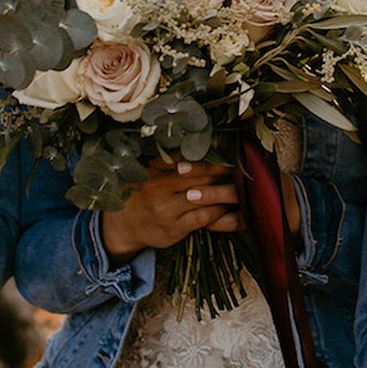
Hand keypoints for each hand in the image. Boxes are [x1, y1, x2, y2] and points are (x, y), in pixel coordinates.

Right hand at [99, 157, 240, 258]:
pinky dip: (217, 211)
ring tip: (239, 187)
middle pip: (199, 173)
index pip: (186, 156)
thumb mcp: (149, 170)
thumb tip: (203, 139)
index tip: (231, 149)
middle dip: (223, 170)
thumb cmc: (144, 192)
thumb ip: (171, 158)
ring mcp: (165, 209)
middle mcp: (157, 187)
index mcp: (153, 168)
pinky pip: (202, 217)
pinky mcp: (173, 229)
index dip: (211, 153)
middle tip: (242, 167)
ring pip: (203, 195)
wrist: (124, 226)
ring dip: (224, 191)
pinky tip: (224, 207)